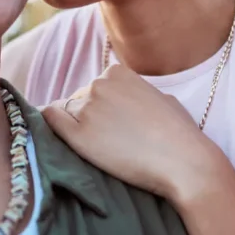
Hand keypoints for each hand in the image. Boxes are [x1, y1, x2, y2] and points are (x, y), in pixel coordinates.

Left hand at [42, 64, 229, 201]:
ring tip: (99, 148)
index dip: (100, 108)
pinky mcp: (79, 135)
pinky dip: (50, 126)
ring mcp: (87, 108)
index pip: (94, 87)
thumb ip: (135, 92)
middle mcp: (98, 84)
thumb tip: (122, 100)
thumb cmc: (179, 133)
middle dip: (88, 117)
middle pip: (78, 100)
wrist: (184, 161)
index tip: (111, 125)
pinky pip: (51, 121)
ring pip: (66, 113)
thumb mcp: (159, 97)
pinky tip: (55, 136)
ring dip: (75, 127)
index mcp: (116, 72)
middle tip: (107, 140)